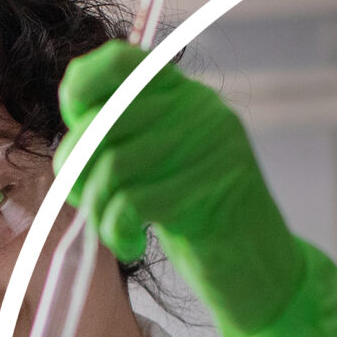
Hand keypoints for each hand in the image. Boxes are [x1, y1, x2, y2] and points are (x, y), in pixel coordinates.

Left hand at [56, 40, 336, 336]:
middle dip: (76, 168)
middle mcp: (199, 110)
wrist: (266, 275)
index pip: (118, 61)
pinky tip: (131, 246)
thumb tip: (71, 142)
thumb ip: (125, 143)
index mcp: (185, 96)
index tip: (76, 129)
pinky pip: (130, 204)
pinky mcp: (210, 189)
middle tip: (85, 201)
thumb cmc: (203, 225)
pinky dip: (116, 232)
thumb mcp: (162, 170)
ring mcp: (209, 147)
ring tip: (113, 232)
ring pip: (111, 166)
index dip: (80, 89)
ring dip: (97, 210)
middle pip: (102, 121)